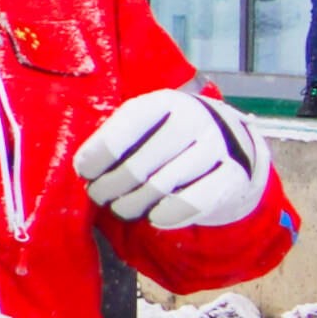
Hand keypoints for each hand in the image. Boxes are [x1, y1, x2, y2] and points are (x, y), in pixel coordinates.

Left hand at [74, 84, 267, 230]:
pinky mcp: (232, 177)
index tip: (85, 173)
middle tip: (99, 195)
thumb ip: (116, 139)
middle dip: (108, 188)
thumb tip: (85, 169)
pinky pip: (189, 204)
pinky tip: (154, 215)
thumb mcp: (145, 125)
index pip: (120, 134)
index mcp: (163, 102)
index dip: (94, 159)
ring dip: (132, 205)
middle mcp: (193, 120)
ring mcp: (216, 148)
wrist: (230, 144)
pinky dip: (165, 215)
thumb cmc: (169, 136)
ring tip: (122, 207)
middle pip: (136, 168)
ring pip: (159, 189)